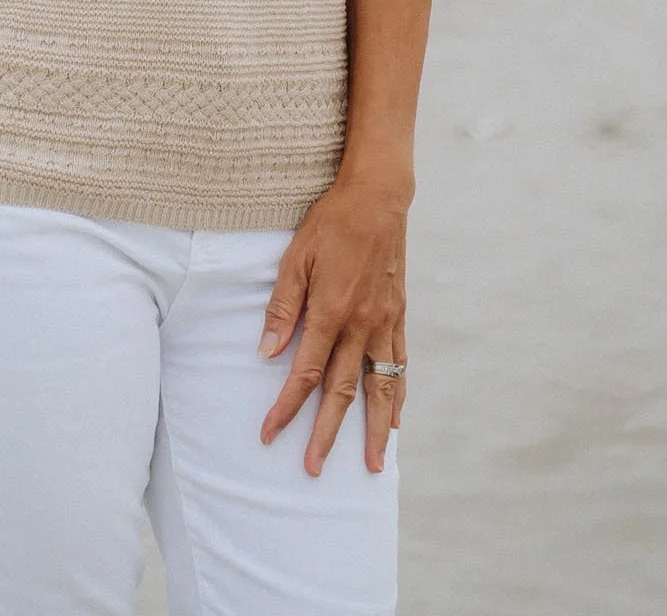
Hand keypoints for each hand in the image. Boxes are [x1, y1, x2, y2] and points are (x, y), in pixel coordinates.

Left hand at [257, 180, 407, 475]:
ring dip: (372, 430)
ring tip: (370, 464)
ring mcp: (384, 324)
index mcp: (331, 312)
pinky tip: (395, 420)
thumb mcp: (297, 257)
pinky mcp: (398, 317)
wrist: (378, 197)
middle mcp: (361, 326)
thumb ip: (283, 307)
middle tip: (312, 470)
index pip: (304, 373)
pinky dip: (398, 397)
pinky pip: (400, 367)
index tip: (270, 434)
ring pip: (378, 389)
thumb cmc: (332, 223)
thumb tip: (267, 352)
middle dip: (325, 434)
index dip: (286, 407)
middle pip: (341, 392)